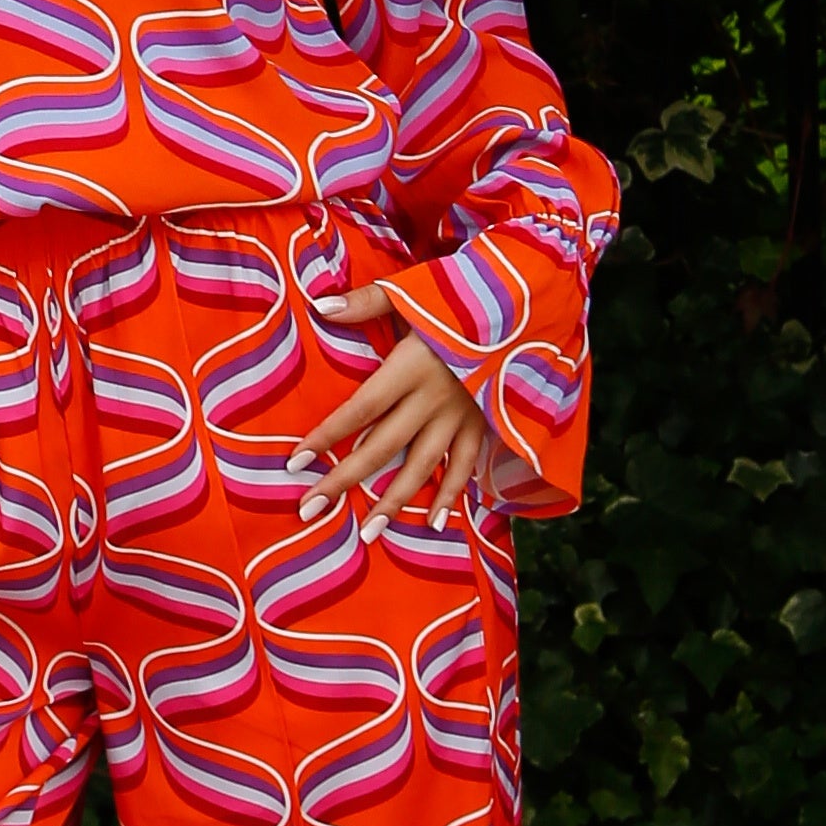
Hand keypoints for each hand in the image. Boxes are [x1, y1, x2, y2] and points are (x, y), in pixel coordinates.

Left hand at [287, 284, 518, 535]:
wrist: (530, 305)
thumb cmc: (465, 295)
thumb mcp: (416, 292)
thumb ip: (367, 302)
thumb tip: (319, 307)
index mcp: (412, 366)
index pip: (360, 409)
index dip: (327, 435)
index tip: (295, 462)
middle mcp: (435, 398)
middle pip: (383, 447)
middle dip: (344, 480)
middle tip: (311, 510)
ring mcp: (464, 415)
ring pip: (423, 467)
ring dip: (394, 502)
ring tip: (367, 533)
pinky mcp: (486, 423)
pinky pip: (467, 466)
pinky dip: (453, 494)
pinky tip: (437, 523)